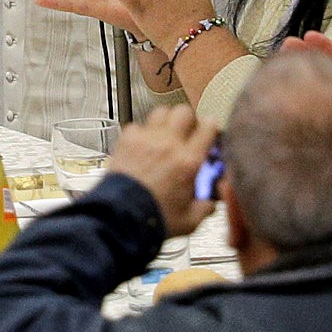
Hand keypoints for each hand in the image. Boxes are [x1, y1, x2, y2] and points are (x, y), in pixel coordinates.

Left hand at [102, 101, 215, 232]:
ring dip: (166, 120)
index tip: (211, 131)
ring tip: (166, 133)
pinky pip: (137, 125)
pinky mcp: (126, 140)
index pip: (208, 128)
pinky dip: (142, 132)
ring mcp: (146, 139)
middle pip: (184, 111)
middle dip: (188, 119)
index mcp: (188, 161)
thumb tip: (209, 204)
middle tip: (188, 131)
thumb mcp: (189, 220)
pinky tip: (143, 144)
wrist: (120, 217)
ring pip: (161, 111)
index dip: (211, 127)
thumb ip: (204, 208)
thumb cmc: (152, 218)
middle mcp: (168, 144)